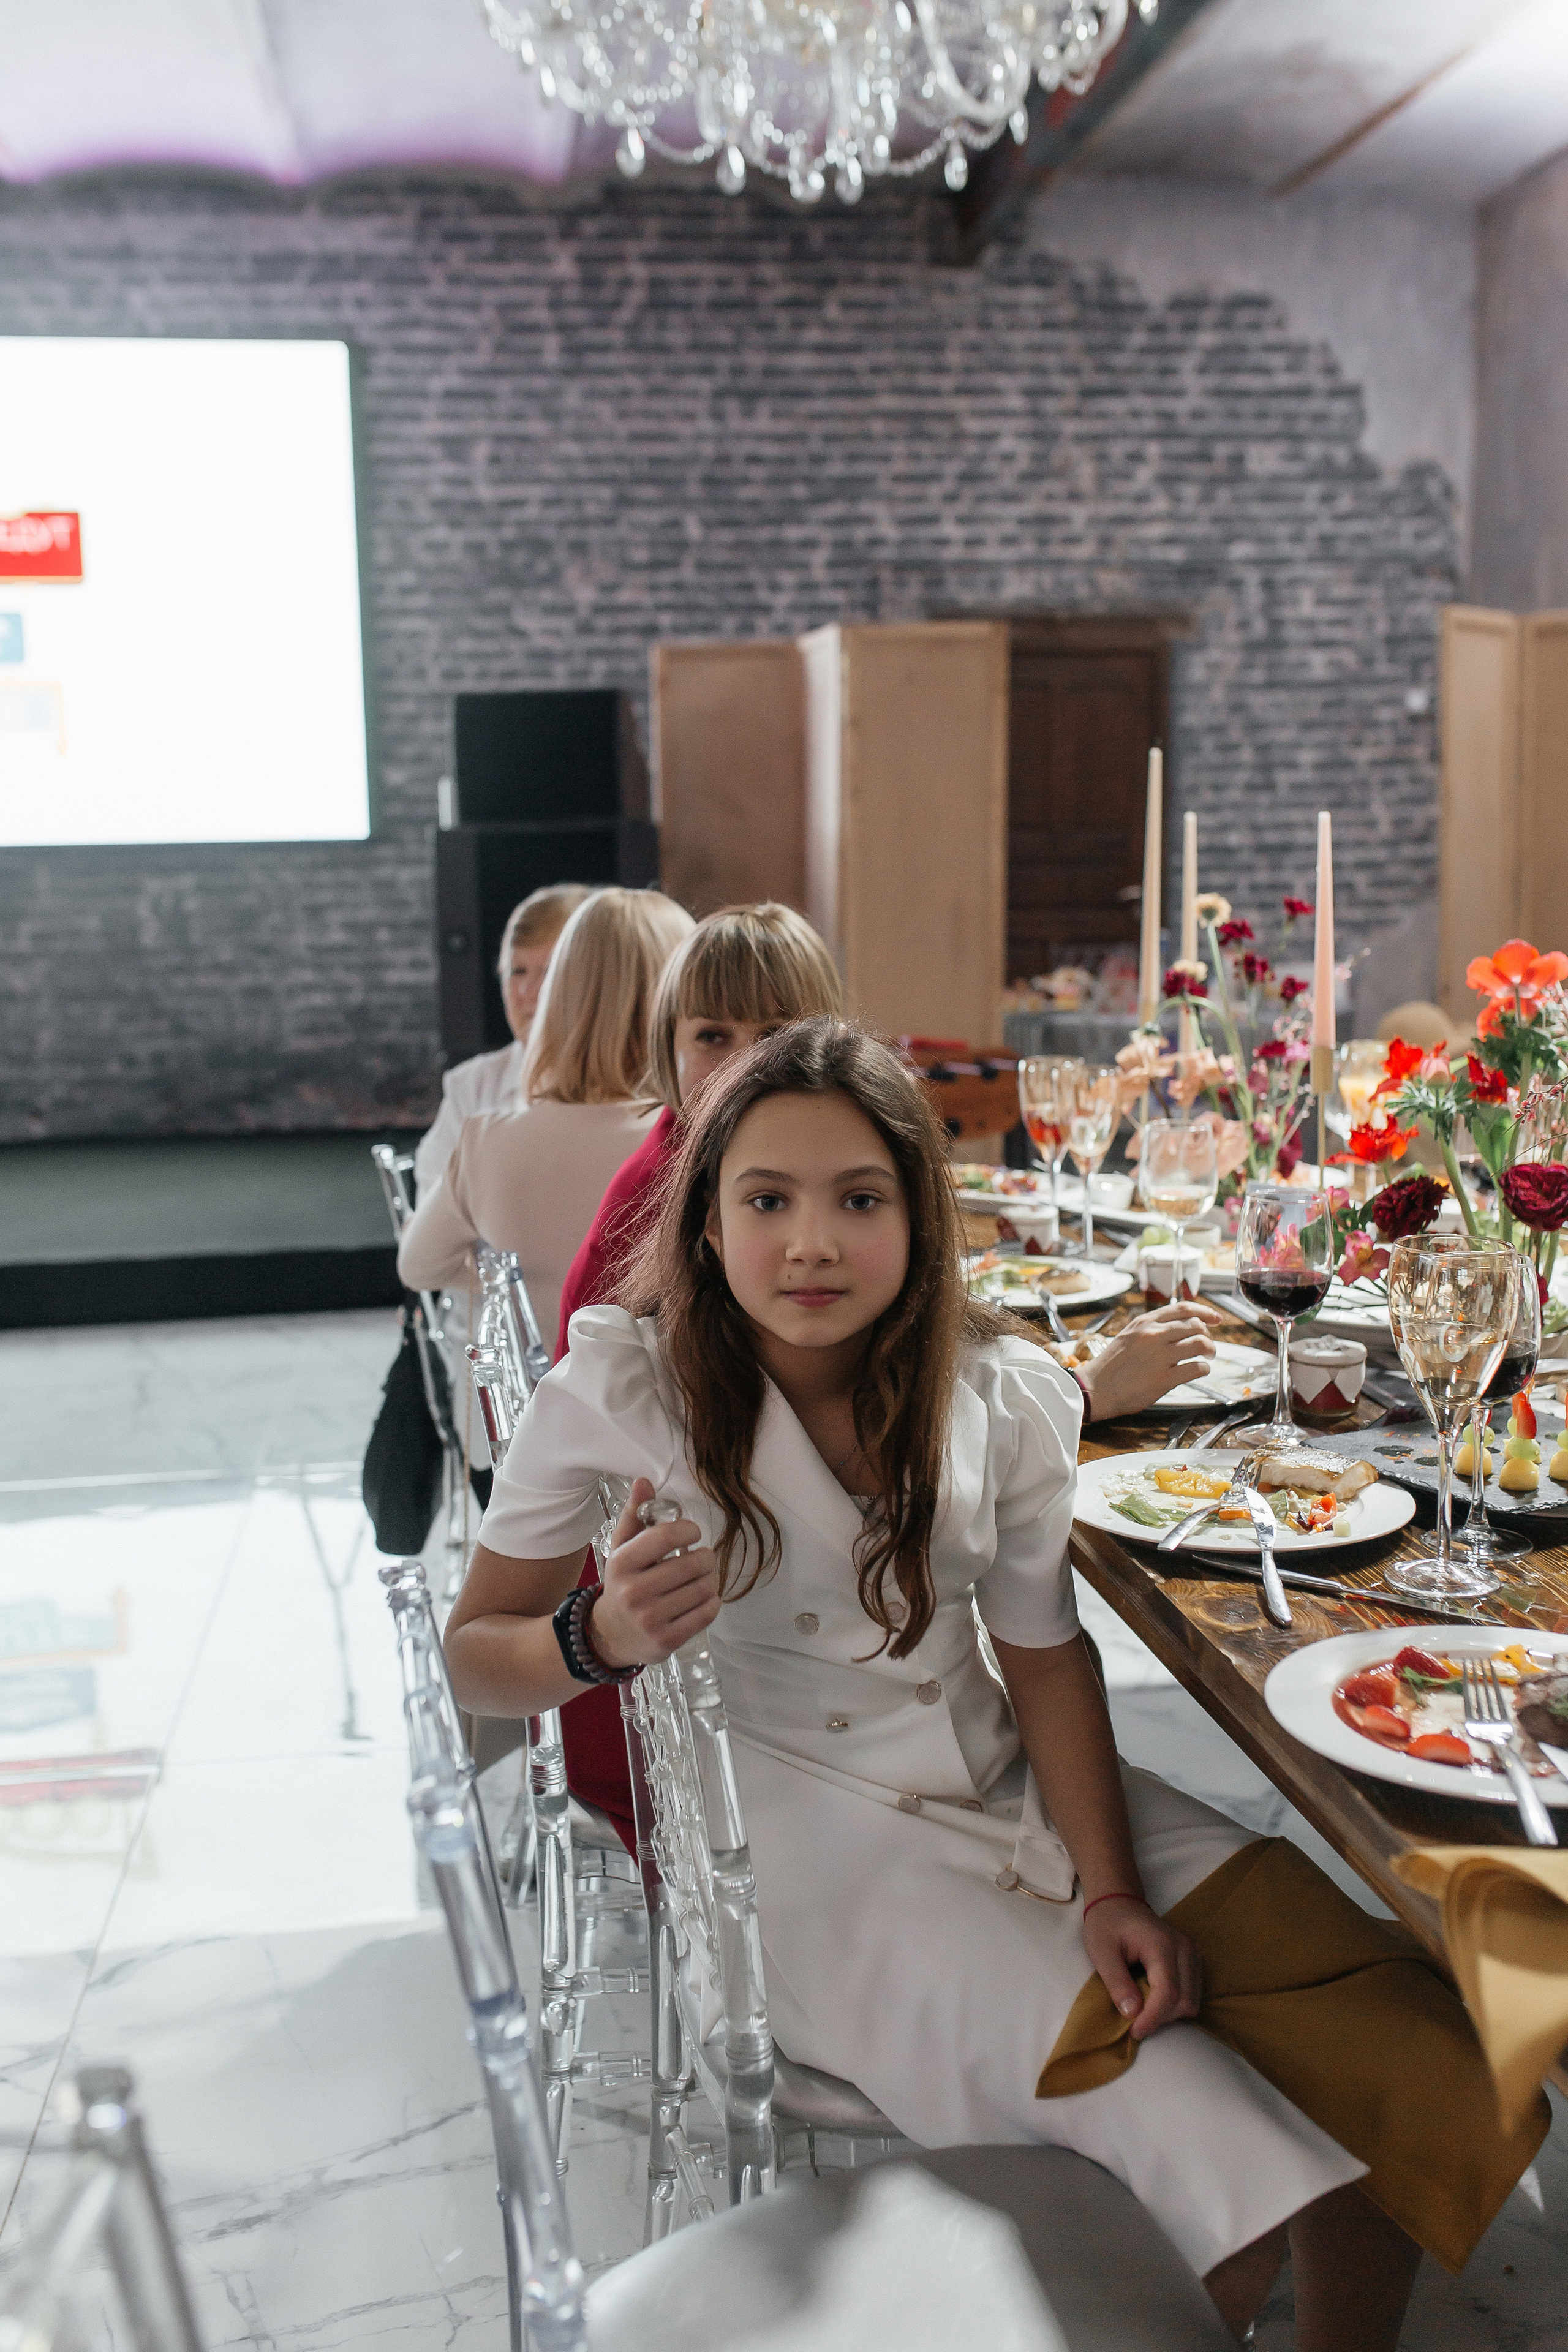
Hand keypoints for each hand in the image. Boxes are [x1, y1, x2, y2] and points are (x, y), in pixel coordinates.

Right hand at [589, 1475, 720, 1670]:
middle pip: (692, 1564)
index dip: (689, 1529)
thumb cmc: (623, 1583)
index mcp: (622, 1563)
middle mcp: (634, 1592)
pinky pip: (707, 1613)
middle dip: (706, 1557)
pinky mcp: (667, 1640)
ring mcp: (650, 1619)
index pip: (667, 1536)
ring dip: (711, 1579)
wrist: (611, 1633)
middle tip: (703, 1558)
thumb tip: (644, 1481)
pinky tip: (702, 1598)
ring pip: (704, 1588)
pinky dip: (712, 1601)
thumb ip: (634, 1514)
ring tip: (702, 1577)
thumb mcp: (622, 1548)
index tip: (692, 1533)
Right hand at [1080, 1300, 1222, 1420]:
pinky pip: (1196, 1369)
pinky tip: (1200, 1370)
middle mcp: (1153, 1336)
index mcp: (1145, 1323)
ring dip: (1210, 1350)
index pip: (1183, 1309)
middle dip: (1208, 1335)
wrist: (1096, 1388)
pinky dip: (1204, 1369)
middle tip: (1208, 1344)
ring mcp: (1159, 1357)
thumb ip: (1152, 1329)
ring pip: (1199, 1344)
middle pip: (1196, 1325)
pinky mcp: (1164, 1379)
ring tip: (1208, 1356)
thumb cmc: (1112, 1365)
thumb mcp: (1129, 1335)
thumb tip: (1180, 1326)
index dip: (1205, 1312)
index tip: (1216, 1318)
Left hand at [1081, 1894, 1202, 2041]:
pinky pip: (1192, 1994)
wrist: (1118, 1902)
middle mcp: (1184, 1949)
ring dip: (1168, 2013)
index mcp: (1161, 1945)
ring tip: (1143, 2007)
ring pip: (1192, 2001)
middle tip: (1134, 2018)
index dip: (1153, 2018)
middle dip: (1160, 2017)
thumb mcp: (1101, 1952)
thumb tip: (1133, 2014)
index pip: (1168, 1993)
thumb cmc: (1106, 1925)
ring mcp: (1192, 1954)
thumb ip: (1117, 1983)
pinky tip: (1153, 1998)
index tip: (1134, 2031)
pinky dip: (1175, 2004)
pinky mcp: (1192, 1960)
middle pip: (1185, 2001)